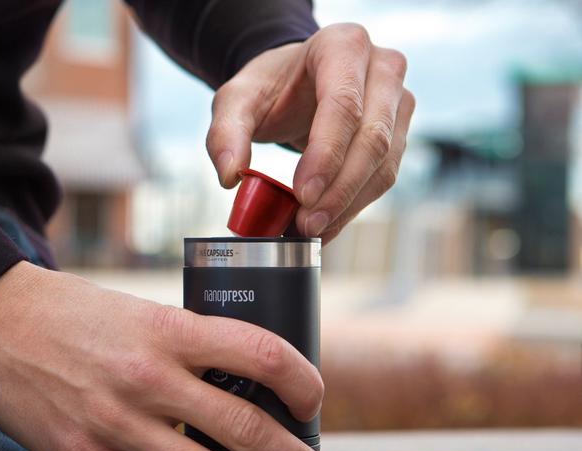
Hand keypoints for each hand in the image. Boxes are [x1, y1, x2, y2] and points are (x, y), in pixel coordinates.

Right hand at [0, 260, 333, 450]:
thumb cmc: (68, 310)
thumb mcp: (136, 310)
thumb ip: (181, 343)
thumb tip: (232, 379)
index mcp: (168, 329)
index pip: (258, 352)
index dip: (299, 380)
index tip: (312, 401)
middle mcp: (149, 376)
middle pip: (244, 427)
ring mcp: (116, 420)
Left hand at [207, 23, 414, 241]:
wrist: (295, 84)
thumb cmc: (269, 87)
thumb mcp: (235, 101)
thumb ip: (225, 133)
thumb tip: (230, 175)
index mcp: (342, 46)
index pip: (343, 104)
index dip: (327, 154)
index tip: (303, 196)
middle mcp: (382, 67)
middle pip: (373, 138)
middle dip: (339, 189)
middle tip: (305, 223)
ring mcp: (398, 100)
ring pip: (385, 163)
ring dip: (349, 204)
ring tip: (311, 229)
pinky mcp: (400, 132)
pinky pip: (385, 176)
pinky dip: (354, 206)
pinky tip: (325, 224)